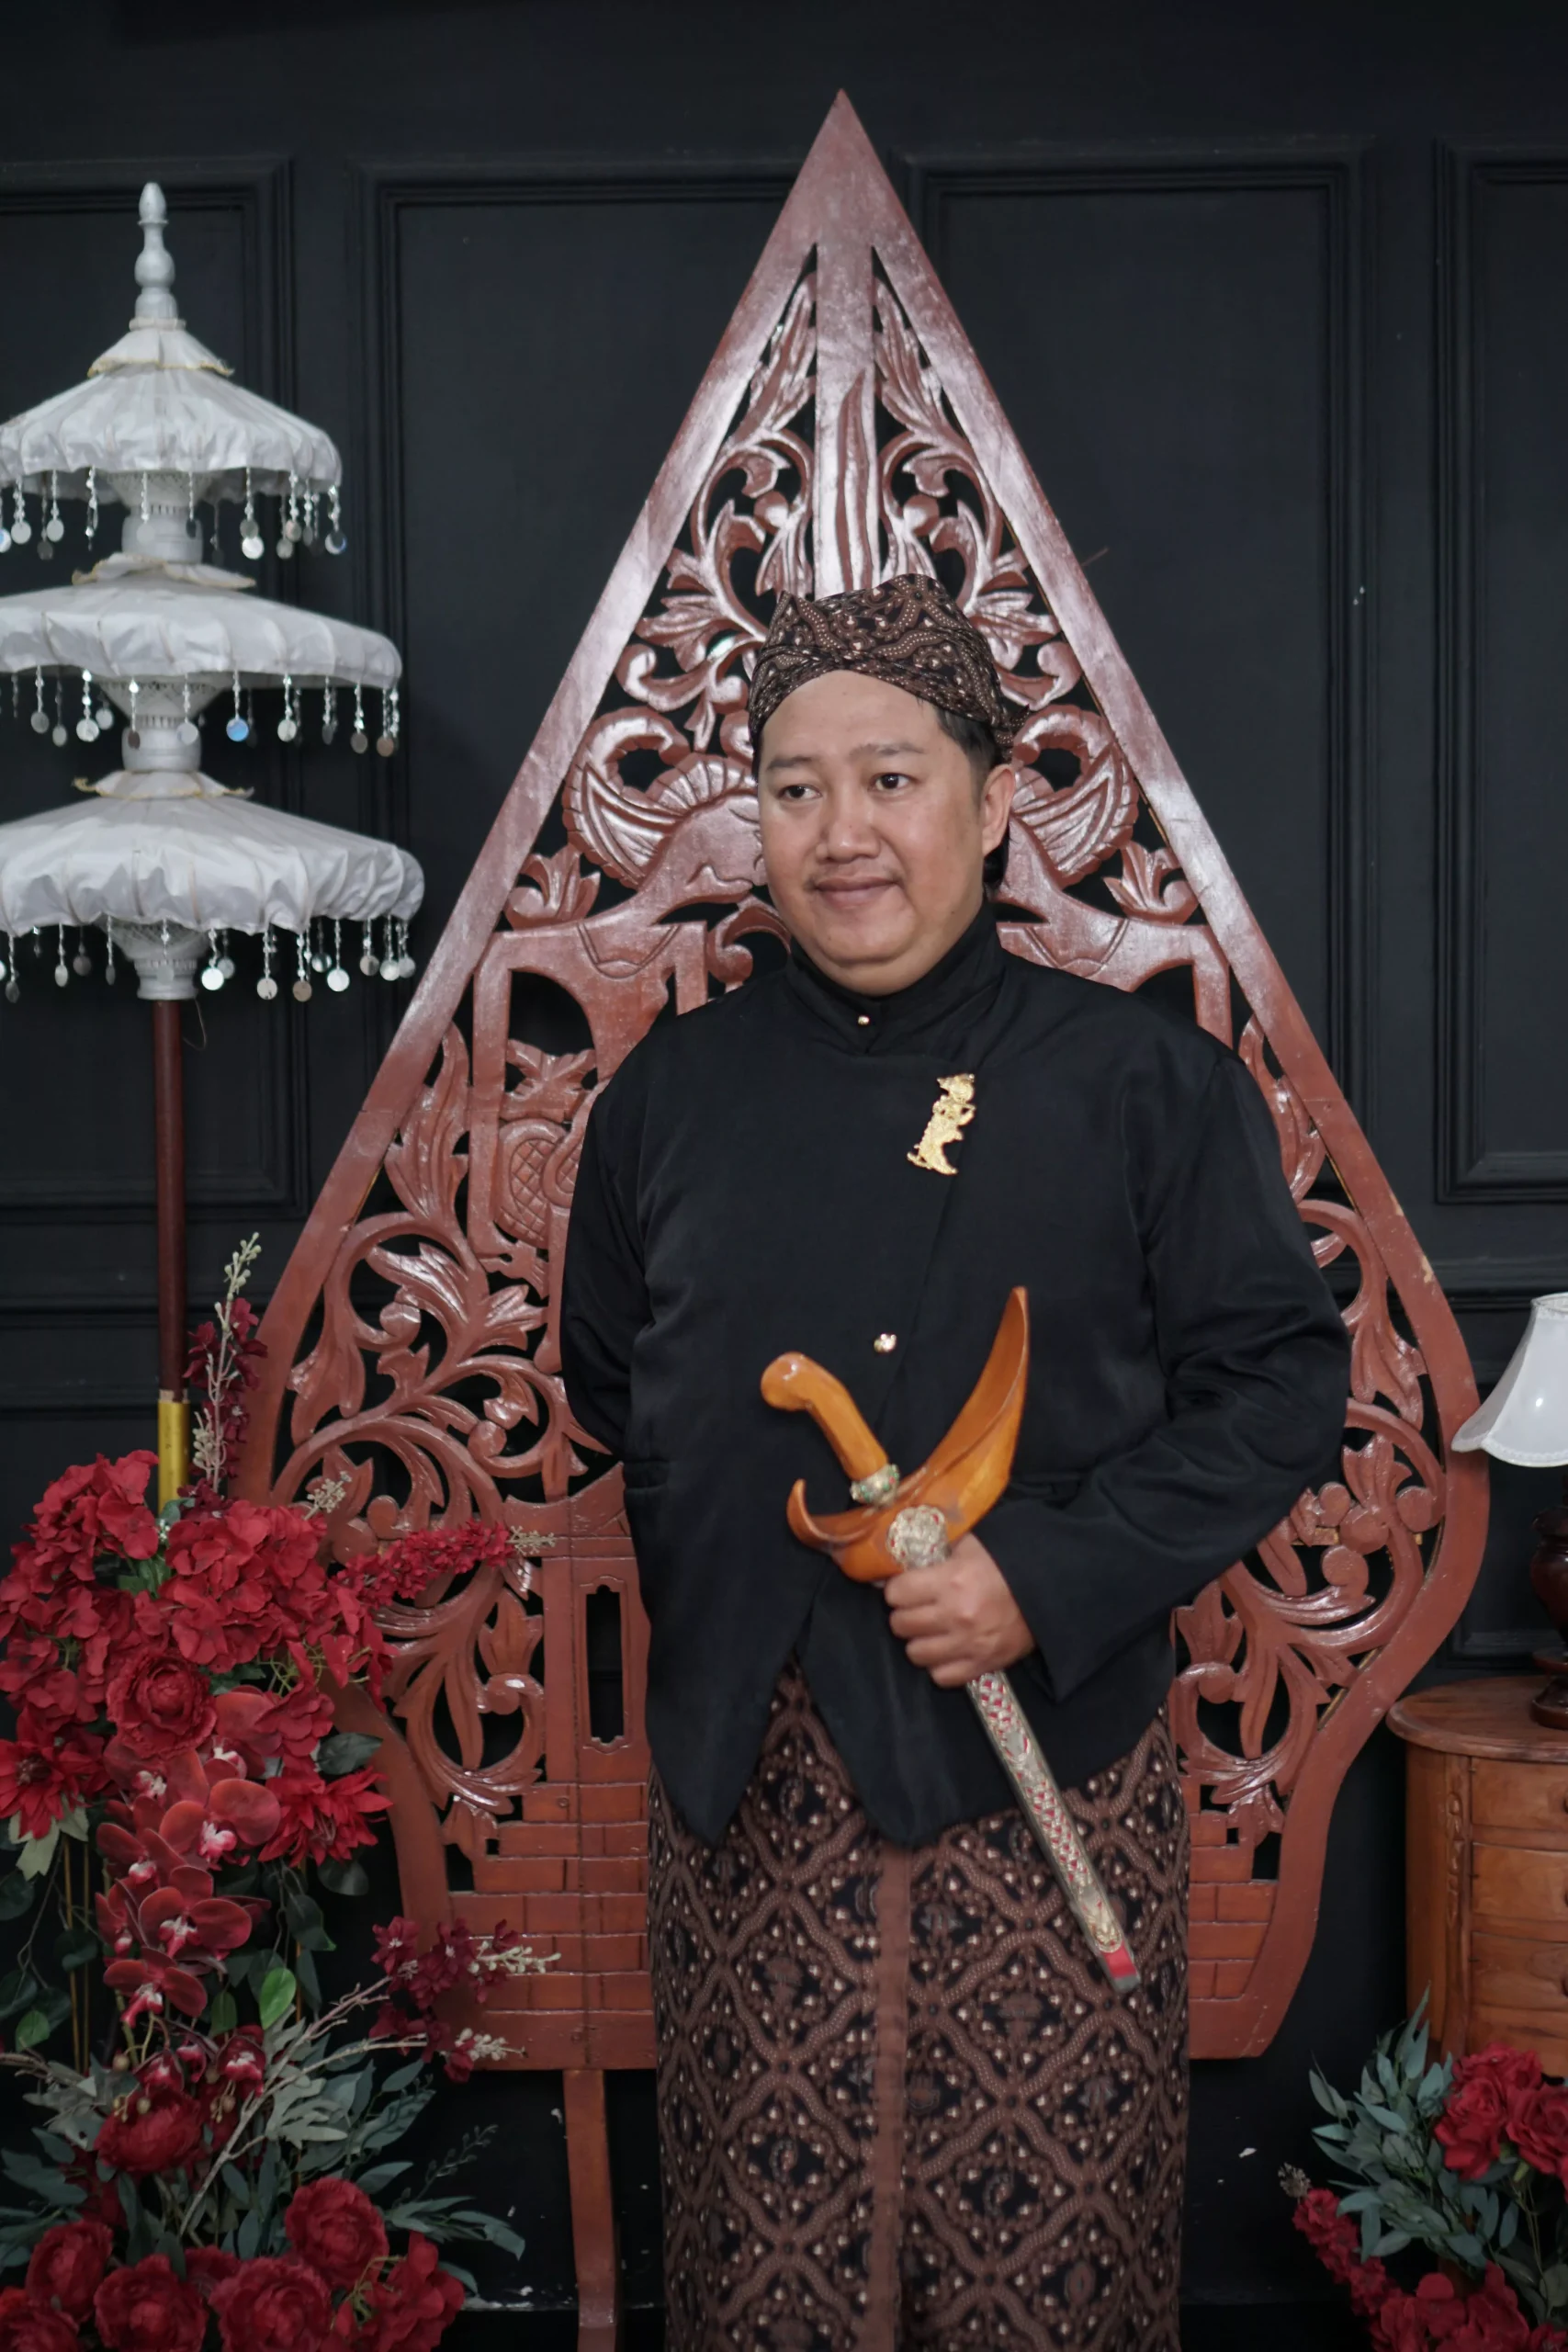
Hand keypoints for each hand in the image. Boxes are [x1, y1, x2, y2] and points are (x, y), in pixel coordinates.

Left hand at [882, 1533, 1035, 1687]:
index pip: (896, 1593)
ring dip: (919, 1641)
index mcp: (951, 1581)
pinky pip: (942, 1676)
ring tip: (930, 1630)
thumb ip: (936, 1554)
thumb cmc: (1006, 1563)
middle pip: (900, 1625)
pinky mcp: (982, 1665)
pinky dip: (940, 1665)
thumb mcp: (969, 1546)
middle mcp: (955, 1616)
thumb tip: (902, 1562)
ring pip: (915, 1654)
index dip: (898, 1589)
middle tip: (916, 1608)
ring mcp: (968, 1645)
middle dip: (904, 1614)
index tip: (905, 1588)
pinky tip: (947, 1649)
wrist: (1048, 1590)